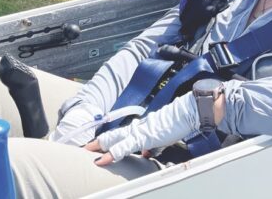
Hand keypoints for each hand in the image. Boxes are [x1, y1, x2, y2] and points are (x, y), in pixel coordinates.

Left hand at [84, 93, 198, 165]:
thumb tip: (145, 152)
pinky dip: (112, 154)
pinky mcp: (144, 136)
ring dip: (99, 146)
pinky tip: (103, 160)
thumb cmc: (178, 122)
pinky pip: (124, 146)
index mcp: (141, 127)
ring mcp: (139, 131)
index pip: (119, 135)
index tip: (95, 146)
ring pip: (114, 139)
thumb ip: (152, 144)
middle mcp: (137, 128)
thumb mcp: (163, 137)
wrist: (188, 111)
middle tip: (83, 148)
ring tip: (85, 152)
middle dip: (97, 143)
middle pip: (112, 135)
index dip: (107, 141)